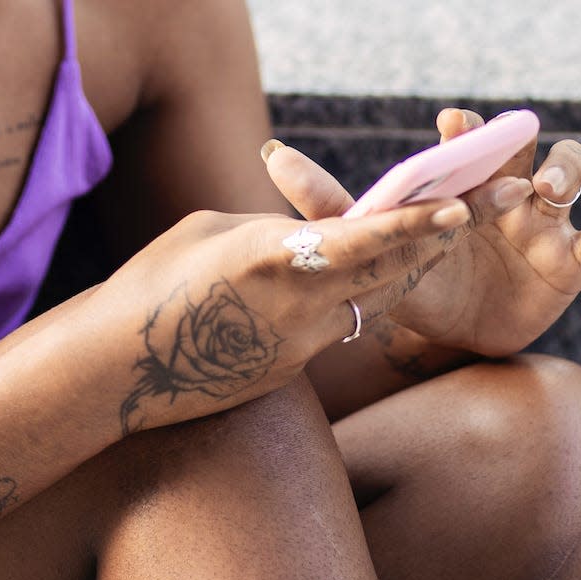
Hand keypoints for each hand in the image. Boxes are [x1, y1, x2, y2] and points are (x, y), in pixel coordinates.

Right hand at [103, 198, 475, 433]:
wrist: (120, 365)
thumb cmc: (150, 282)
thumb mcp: (210, 231)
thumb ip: (268, 229)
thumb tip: (301, 236)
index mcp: (270, 256)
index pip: (360, 239)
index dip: (413, 224)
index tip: (457, 207)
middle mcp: (296, 304)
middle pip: (382, 276)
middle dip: (426, 246)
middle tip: (460, 219)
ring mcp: (296, 346)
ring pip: (366, 306)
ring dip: (398, 277)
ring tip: (425, 249)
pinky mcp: (289, 371)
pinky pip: (332, 331)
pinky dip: (350, 306)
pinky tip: (346, 290)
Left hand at [265, 112, 580, 356]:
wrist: (447, 332)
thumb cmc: (410, 279)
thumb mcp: (373, 245)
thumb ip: (329, 205)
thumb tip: (271, 157)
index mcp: (461, 184)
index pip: (470, 143)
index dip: (467, 130)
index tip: (451, 124)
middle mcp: (505, 194)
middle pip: (530, 149)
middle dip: (529, 149)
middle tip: (514, 164)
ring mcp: (541, 224)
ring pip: (574, 176)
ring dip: (569, 174)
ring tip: (550, 194)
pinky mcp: (570, 261)